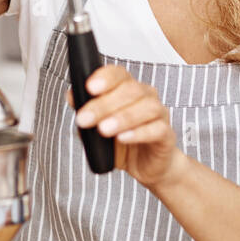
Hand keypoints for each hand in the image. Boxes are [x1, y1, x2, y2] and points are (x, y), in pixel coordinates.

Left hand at [65, 65, 183, 189]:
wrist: (146, 165)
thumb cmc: (123, 143)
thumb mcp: (97, 127)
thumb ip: (86, 110)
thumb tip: (72, 96)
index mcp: (128, 90)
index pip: (119, 74)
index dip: (105, 78)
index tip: (89, 87)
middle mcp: (146, 97)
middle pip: (131, 90)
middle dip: (105, 104)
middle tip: (85, 118)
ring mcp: (159, 115)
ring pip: (147, 107)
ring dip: (123, 117)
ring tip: (104, 129)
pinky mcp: (166, 135)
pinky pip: (157, 129)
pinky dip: (139, 133)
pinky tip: (123, 138)